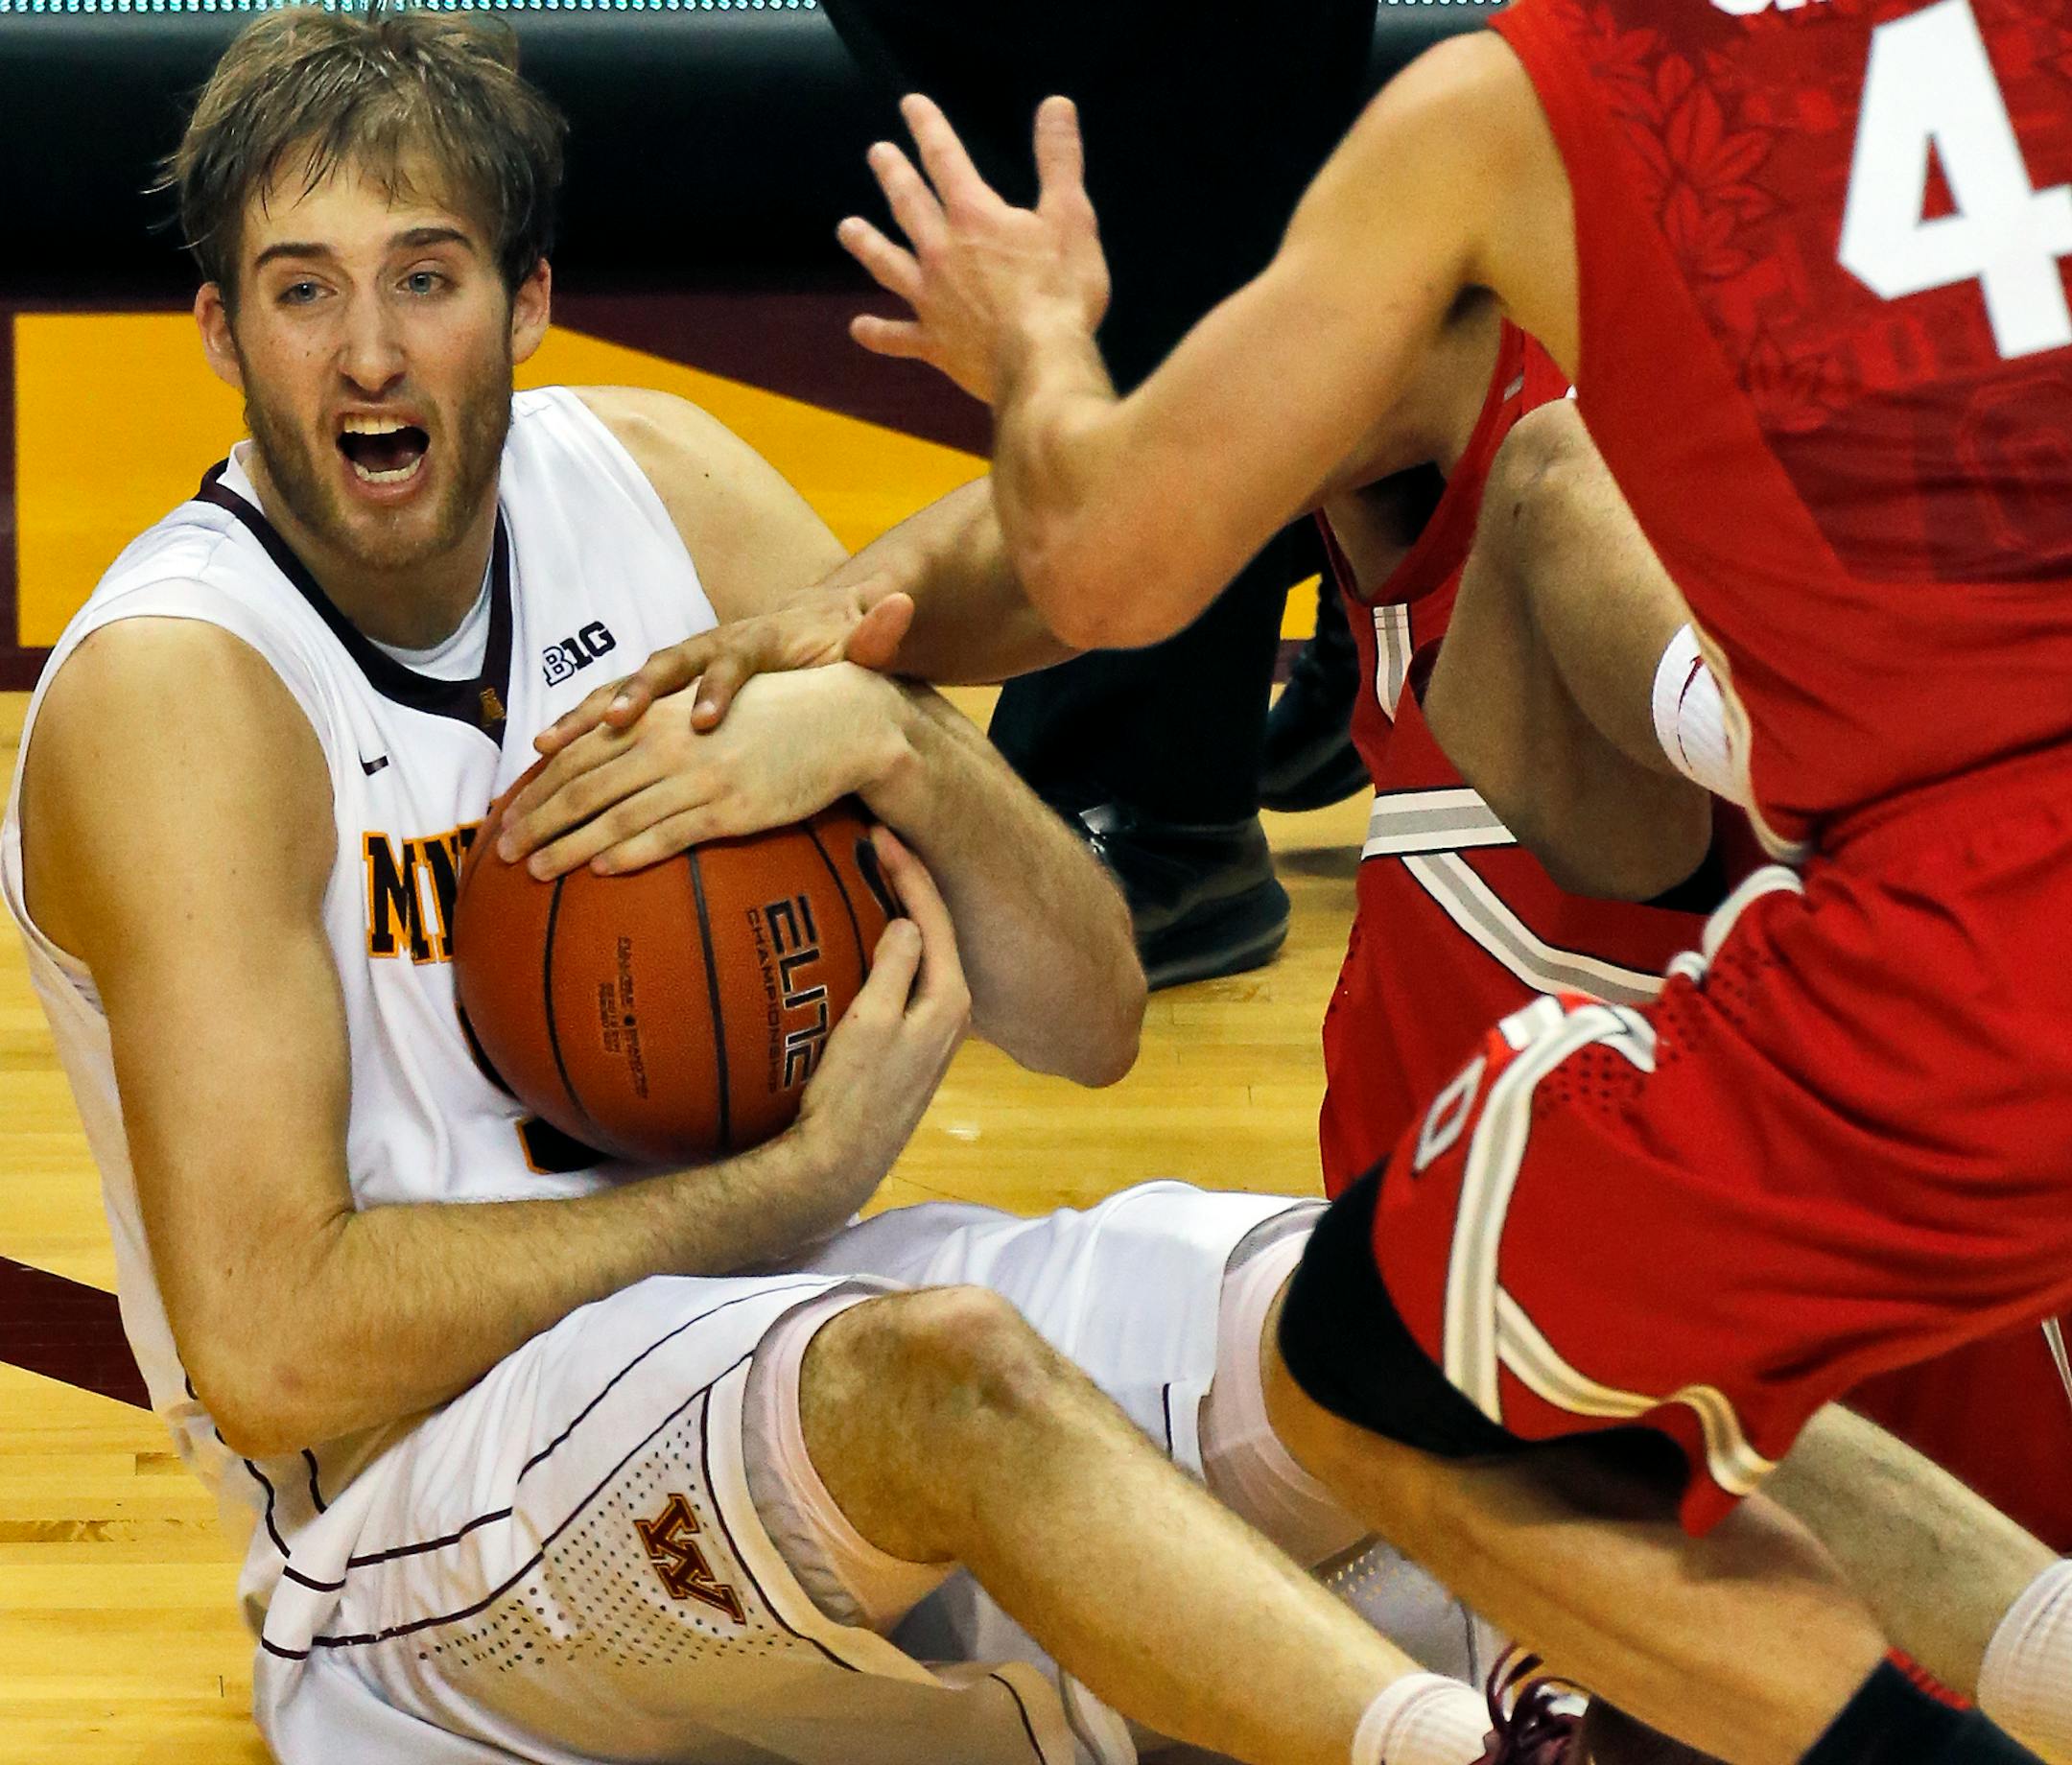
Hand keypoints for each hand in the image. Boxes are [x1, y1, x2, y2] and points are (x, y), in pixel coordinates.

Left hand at [498, 665, 908, 877]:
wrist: (842, 722)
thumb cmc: (773, 720)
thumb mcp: (707, 714)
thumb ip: (658, 733)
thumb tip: (610, 770)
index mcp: (659, 715)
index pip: (581, 750)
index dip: (538, 783)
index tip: (505, 814)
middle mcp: (670, 740)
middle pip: (586, 782)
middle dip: (538, 817)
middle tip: (502, 850)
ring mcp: (700, 776)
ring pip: (618, 813)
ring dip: (570, 844)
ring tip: (534, 870)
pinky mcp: (732, 808)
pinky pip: (670, 834)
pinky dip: (631, 854)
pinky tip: (601, 871)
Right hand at [533, 580, 913, 757]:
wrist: (816, 625)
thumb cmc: (838, 642)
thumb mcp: (866, 639)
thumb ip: (879, 631)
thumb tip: (903, 602)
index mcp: (756, 640)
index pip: (733, 661)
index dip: (717, 690)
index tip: (706, 722)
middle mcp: (707, 647)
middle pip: (664, 668)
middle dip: (632, 697)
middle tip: (608, 727)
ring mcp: (679, 667)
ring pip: (625, 687)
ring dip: (586, 716)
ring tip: (546, 747)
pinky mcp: (661, 690)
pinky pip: (612, 709)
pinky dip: (579, 731)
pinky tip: (543, 761)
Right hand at [794, 828, 969, 1211]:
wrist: (840, 1163)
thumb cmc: (852, 1096)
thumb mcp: (870, 1026)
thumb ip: (895, 969)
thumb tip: (907, 921)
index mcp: (951, 1000)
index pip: (936, 917)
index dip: (910, 871)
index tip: (881, 835)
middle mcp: (953, 1011)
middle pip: (938, 929)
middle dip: (911, 883)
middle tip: (879, 840)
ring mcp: (934, 1028)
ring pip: (925, 951)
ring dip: (902, 911)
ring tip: (872, 873)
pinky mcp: (912, 1041)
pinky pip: (908, 974)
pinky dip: (891, 945)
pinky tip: (865, 933)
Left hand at [840, 94, 1110, 404]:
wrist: (1039, 364)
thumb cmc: (1062, 292)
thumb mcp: (1071, 217)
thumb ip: (1059, 160)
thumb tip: (1057, 105)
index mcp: (974, 217)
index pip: (945, 159)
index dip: (928, 128)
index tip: (911, 105)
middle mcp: (942, 252)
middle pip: (909, 204)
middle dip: (893, 174)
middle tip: (878, 153)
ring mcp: (932, 299)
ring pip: (888, 264)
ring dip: (866, 244)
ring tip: (846, 228)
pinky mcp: (934, 343)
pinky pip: (898, 337)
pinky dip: (878, 333)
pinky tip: (858, 328)